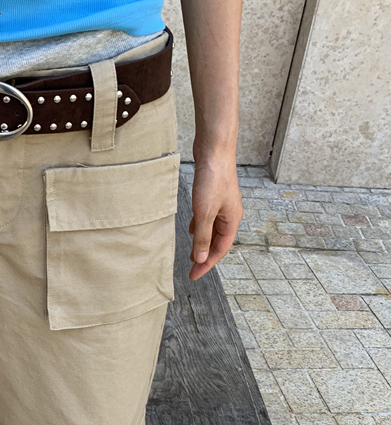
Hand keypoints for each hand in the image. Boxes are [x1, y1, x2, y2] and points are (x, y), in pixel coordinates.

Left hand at [188, 149, 242, 280]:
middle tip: (192, 267)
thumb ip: (203, 237)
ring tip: (192, 252)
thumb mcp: (205, 212)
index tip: (194, 275)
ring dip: (202, 242)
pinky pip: (208, 217)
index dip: (207, 264)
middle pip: (218, 241)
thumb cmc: (213, 178)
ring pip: (213, 229)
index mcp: (232, 220)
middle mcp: (230, 214)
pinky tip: (192, 229)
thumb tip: (201, 258)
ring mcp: (223, 204)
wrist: (214, 149)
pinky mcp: (214, 195)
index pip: (219, 250)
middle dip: (205, 255)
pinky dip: (201, 226)